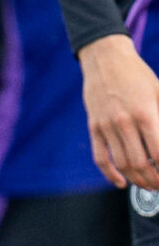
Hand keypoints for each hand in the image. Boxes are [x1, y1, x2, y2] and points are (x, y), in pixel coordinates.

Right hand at [82, 34, 158, 190]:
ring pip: (122, 164)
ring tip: (148, 185)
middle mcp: (124, 122)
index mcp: (145, 112)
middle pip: (141, 163)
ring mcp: (106, 126)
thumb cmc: (137, 75)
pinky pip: (100, 157)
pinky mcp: (94, 127)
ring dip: (137, 180)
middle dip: (155, 180)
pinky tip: (121, 183)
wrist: (105, 60)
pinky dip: (110, 174)